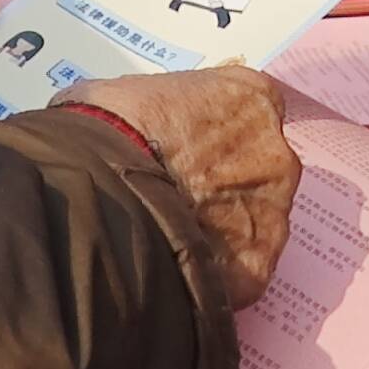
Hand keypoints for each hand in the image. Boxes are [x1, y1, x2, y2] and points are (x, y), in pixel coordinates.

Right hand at [62, 68, 300, 307]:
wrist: (93, 186)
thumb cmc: (106, 125)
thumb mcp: (139, 92)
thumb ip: (173, 111)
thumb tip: (159, 128)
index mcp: (252, 98)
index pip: (256, 114)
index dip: (224, 137)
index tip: (199, 152)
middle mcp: (275, 152)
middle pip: (264, 172)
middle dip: (230, 185)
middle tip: (184, 198)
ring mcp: (273, 210)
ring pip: (257, 224)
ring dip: (226, 231)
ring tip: (175, 237)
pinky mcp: (256, 266)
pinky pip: (242, 272)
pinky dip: (217, 276)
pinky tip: (179, 271)